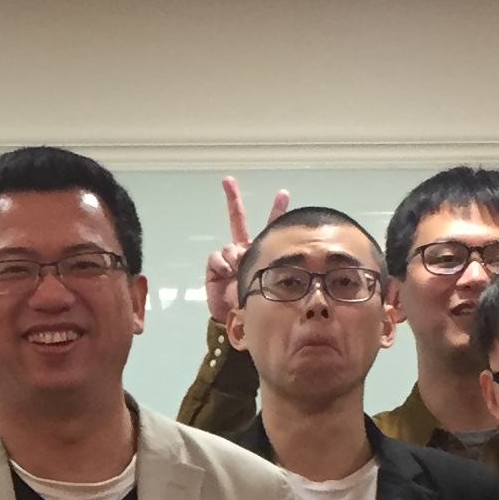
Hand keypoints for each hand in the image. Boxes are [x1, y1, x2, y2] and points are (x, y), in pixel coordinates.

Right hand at [203, 174, 291, 325]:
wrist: (238, 319)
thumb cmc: (258, 302)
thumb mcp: (269, 281)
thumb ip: (265, 264)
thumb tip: (246, 253)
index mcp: (261, 251)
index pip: (271, 227)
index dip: (277, 210)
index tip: (284, 193)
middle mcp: (243, 249)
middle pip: (237, 220)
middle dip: (232, 199)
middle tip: (228, 180)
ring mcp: (228, 258)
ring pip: (229, 245)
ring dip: (235, 256)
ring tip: (238, 271)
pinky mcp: (214, 266)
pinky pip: (217, 257)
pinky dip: (222, 265)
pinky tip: (226, 274)